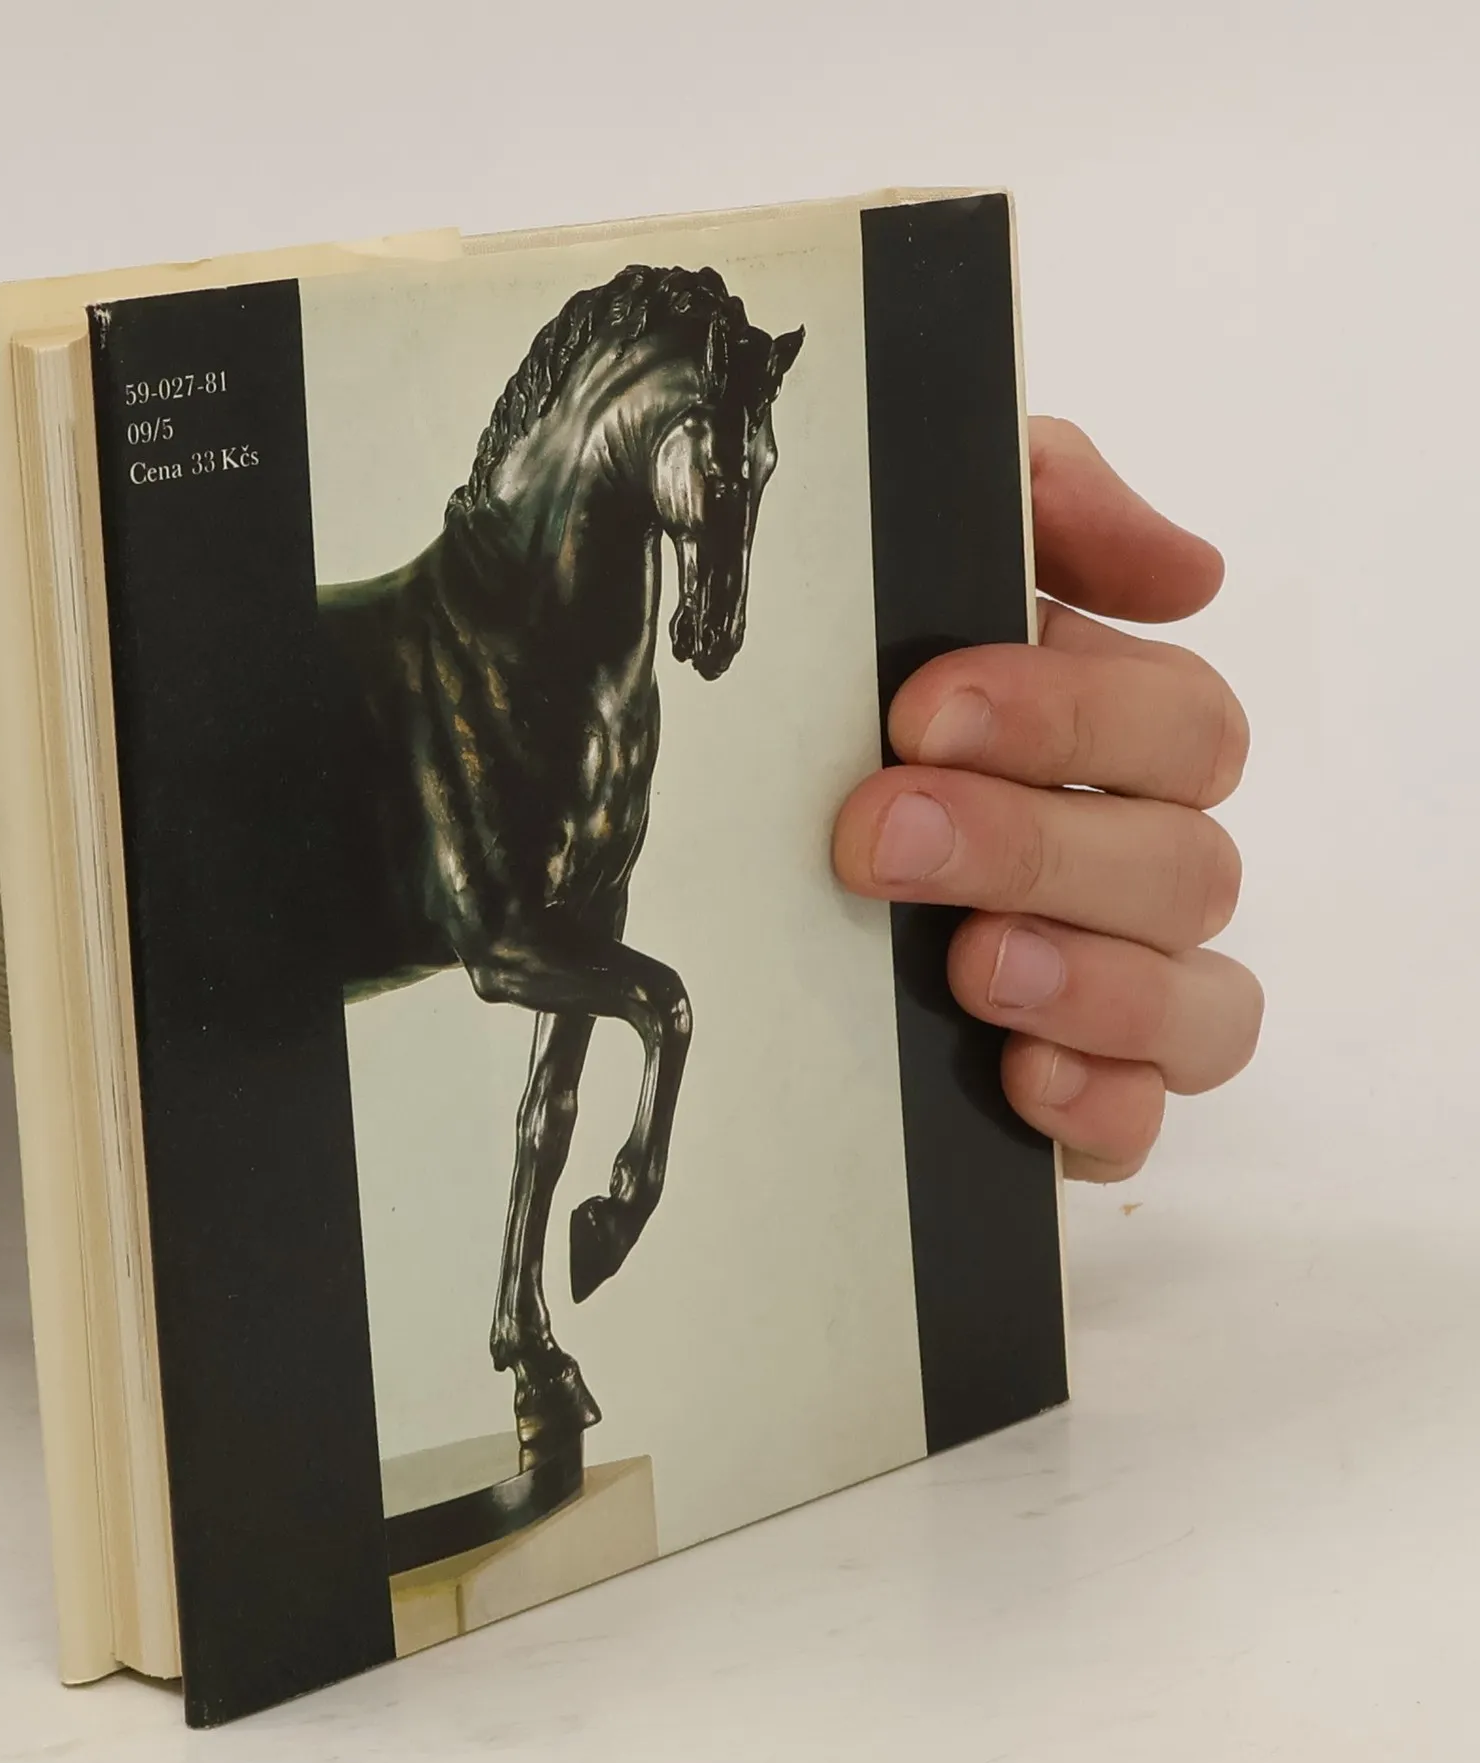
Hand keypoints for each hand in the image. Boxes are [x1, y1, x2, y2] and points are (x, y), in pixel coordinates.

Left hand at [832, 418, 1260, 1180]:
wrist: (701, 884)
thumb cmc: (836, 715)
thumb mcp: (906, 564)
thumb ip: (1039, 501)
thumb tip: (1184, 568)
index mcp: (1105, 743)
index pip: (1177, 722)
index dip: (1071, 714)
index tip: (922, 711)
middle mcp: (1127, 864)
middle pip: (1185, 863)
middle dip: (1033, 846)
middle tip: (882, 834)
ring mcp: (1112, 990)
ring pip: (1198, 1000)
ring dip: (1088, 979)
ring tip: (967, 964)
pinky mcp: (1075, 1099)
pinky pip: (1142, 1123)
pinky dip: (1099, 1104)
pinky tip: (1018, 1078)